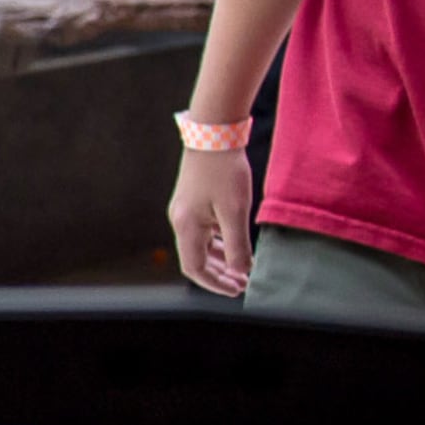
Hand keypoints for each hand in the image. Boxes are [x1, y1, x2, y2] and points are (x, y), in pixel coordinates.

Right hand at [167, 144, 255, 296]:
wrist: (213, 135)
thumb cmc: (224, 171)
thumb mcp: (235, 211)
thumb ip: (237, 244)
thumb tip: (240, 271)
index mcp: (187, 227)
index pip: (195, 268)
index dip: (215, 283)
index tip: (237, 290)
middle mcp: (181, 221)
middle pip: (196, 259)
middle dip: (220, 274)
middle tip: (243, 282)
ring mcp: (186, 211)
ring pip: (201, 245)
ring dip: (221, 259)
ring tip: (243, 266)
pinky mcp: (194, 201)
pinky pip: (204, 231)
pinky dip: (219, 242)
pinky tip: (236, 243)